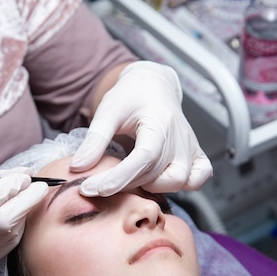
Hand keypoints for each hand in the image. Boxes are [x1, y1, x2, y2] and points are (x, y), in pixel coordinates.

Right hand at [0, 169, 48, 275]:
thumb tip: (27, 173)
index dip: (9, 189)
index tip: (25, 178)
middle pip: (3, 221)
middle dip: (27, 202)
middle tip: (41, 187)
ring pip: (10, 234)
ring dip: (24, 214)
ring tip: (26, 200)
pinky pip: (8, 245)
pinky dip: (17, 228)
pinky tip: (16, 217)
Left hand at [70, 61, 212, 195]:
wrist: (152, 86)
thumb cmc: (130, 96)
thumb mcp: (108, 111)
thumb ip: (94, 140)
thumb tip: (77, 168)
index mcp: (160, 122)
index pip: (144, 158)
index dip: (119, 178)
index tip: (92, 188)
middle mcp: (180, 138)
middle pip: (156, 174)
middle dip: (123, 184)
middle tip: (94, 186)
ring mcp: (190, 148)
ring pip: (178, 181)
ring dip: (151, 187)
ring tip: (127, 179)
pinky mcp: (195, 155)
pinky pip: (199, 178)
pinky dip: (185, 185)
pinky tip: (161, 182)